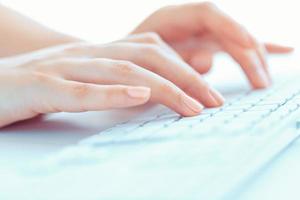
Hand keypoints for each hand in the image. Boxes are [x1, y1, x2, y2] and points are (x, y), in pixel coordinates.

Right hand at [0, 34, 224, 126]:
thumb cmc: (38, 86)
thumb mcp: (84, 80)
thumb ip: (114, 82)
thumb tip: (149, 90)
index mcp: (98, 52)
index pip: (151, 52)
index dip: (185, 69)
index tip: (210, 95)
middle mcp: (85, 53)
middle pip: (146, 57)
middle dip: (185, 78)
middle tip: (214, 102)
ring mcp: (62, 66)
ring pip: (120, 70)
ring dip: (162, 88)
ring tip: (193, 106)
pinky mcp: (40, 86)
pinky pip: (81, 89)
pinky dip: (112, 92)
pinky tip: (139, 95)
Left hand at [133, 2, 293, 88]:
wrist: (118, 65)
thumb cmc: (126, 63)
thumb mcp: (143, 62)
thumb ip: (172, 61)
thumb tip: (208, 60)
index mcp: (170, 18)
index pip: (208, 14)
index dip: (230, 27)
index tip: (247, 47)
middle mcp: (189, 24)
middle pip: (227, 32)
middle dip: (247, 55)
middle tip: (260, 83)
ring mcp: (198, 36)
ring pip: (234, 43)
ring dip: (253, 61)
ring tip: (263, 82)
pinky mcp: (205, 48)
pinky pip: (234, 49)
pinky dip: (256, 51)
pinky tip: (282, 51)